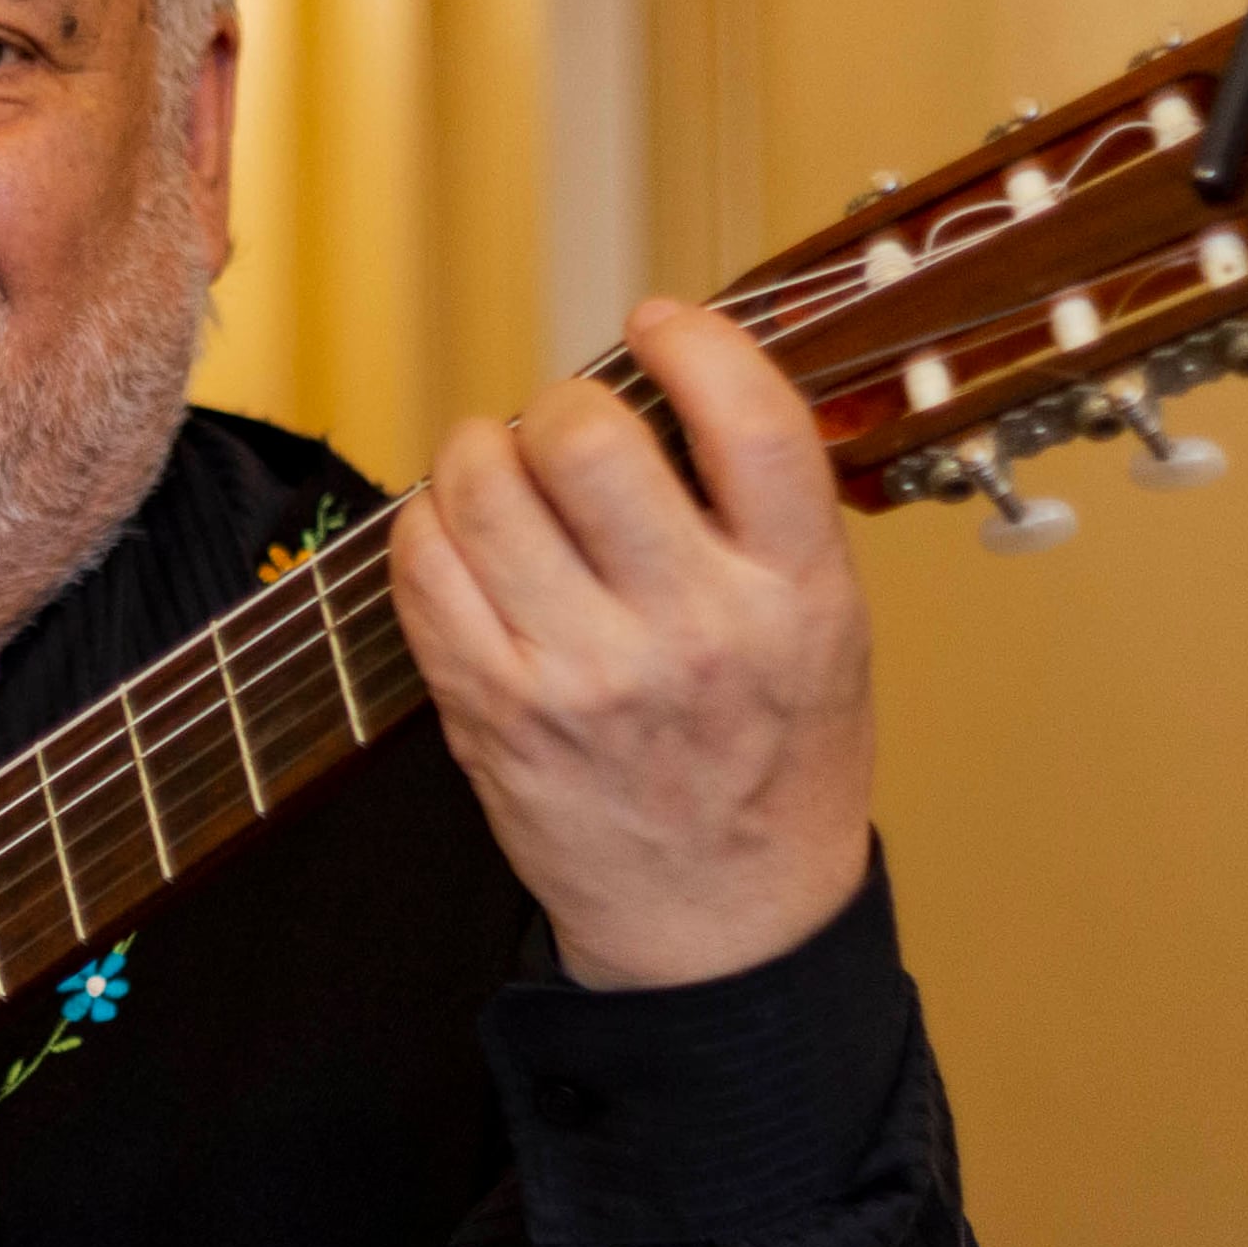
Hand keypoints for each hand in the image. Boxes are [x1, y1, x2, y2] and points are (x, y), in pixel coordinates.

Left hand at [391, 295, 876, 988]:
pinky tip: (459, 536)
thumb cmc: (775, 762)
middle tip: (567, 434)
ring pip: (485, 489)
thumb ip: (764, 513)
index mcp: (796, 593)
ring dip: (481, 454)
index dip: (694, 341)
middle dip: (563, 408)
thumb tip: (671, 385)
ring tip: (503, 474)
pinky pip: (422, 568)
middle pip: (588, 440)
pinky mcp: (494, 711)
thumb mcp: (825, 626)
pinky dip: (427, 526)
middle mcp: (692, 628)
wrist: (723, 922)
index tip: (658, 324)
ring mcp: (583, 674)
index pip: (752, 420)